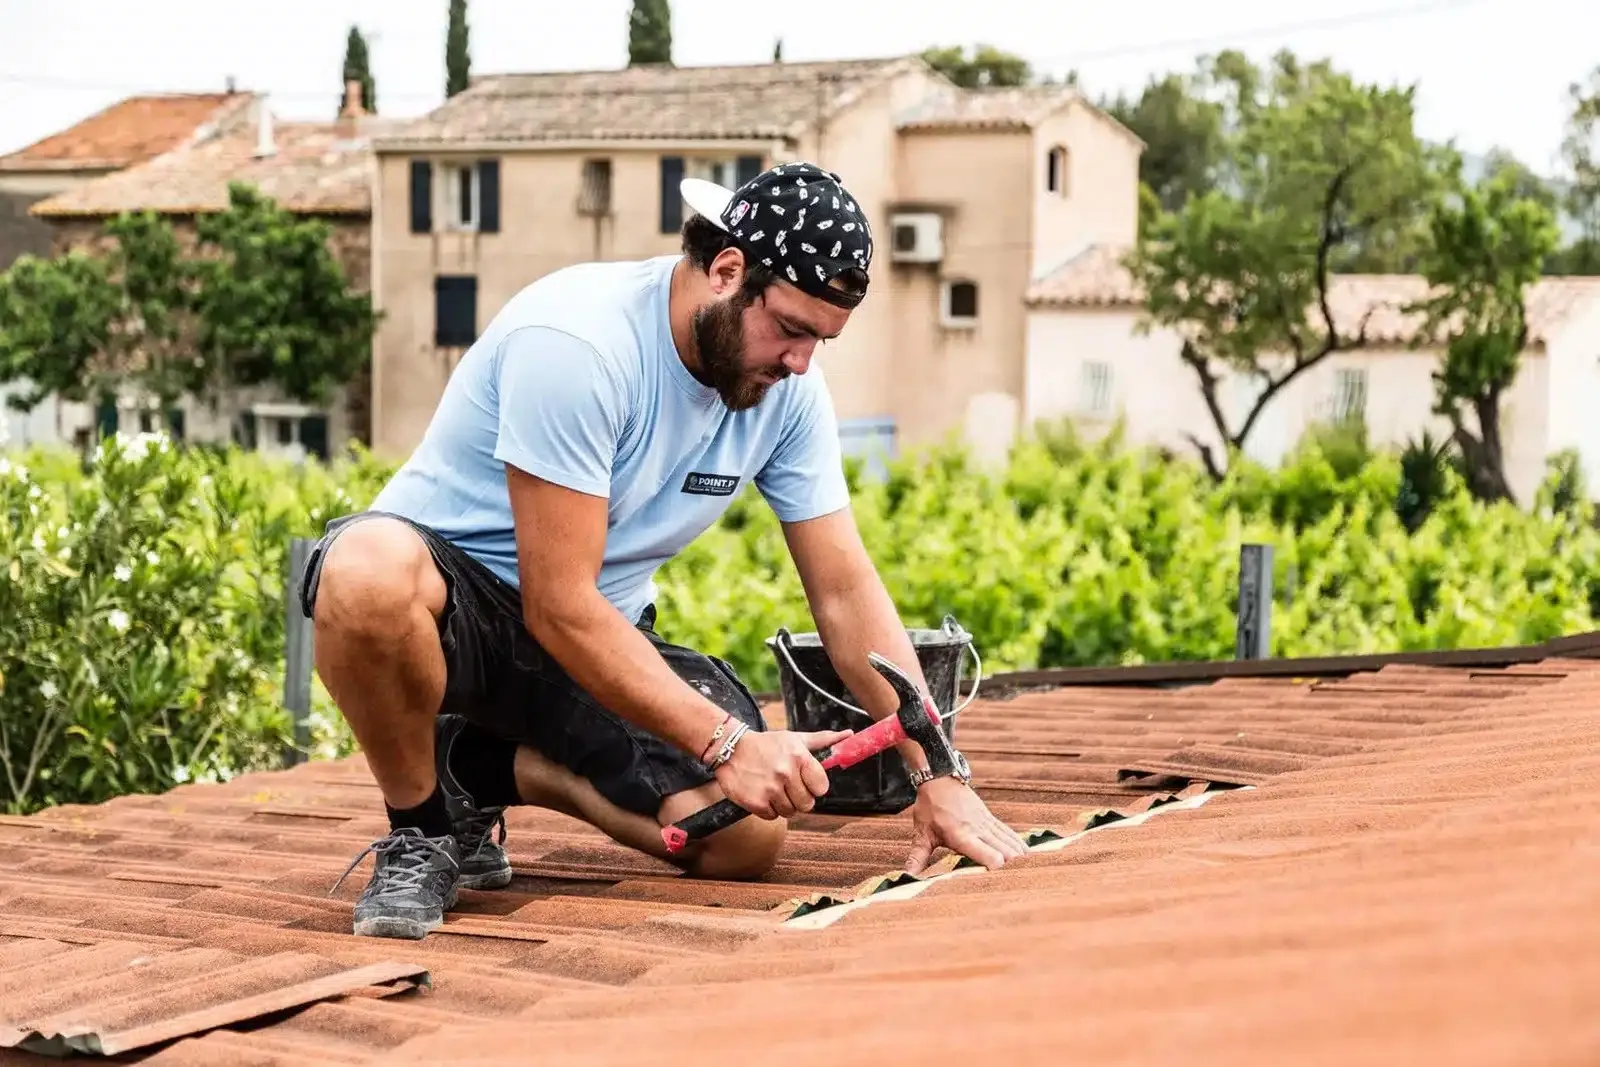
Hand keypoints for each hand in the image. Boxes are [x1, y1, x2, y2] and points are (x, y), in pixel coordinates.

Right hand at [713, 728, 853, 819]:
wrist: (730, 749)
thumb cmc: (767, 745)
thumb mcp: (795, 738)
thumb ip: (823, 740)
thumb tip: (848, 735)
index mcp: (799, 756)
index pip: (822, 787)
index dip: (814, 787)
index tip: (805, 782)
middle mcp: (786, 773)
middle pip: (807, 804)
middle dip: (799, 798)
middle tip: (787, 786)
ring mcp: (771, 789)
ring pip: (790, 812)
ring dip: (783, 804)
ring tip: (772, 788)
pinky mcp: (756, 803)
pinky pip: (773, 816)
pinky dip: (768, 809)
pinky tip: (761, 793)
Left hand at [904, 776, 1028, 874]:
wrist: (940, 778)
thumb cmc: (930, 807)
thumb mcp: (921, 833)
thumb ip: (917, 857)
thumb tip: (907, 877)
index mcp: (962, 836)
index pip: (989, 855)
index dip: (997, 870)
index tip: (999, 884)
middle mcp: (979, 830)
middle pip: (1006, 852)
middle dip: (1014, 869)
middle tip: (1020, 886)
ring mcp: (988, 823)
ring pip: (1012, 843)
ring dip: (1021, 859)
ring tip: (1031, 876)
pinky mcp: (991, 819)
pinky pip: (1010, 834)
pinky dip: (1020, 846)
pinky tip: (1030, 857)